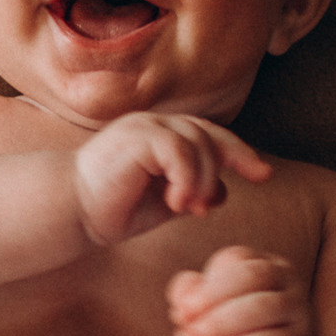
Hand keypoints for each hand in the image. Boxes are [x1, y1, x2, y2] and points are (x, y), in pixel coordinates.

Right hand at [74, 114, 269, 248]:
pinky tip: (177, 202)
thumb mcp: (162, 204)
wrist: (71, 212)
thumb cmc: (110, 210)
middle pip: (210, 134)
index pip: (209, 134)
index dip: (240, 152)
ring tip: (189, 208)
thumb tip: (224, 193)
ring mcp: (145, 126)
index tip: (263, 175)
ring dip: (202, 180)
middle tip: (212, 205)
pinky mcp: (138, 136)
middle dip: (229, 164)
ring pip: (198, 142)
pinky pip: (180, 150)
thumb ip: (192, 193)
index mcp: (159, 135)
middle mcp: (153, 123)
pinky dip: (188, 178)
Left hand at [169, 245, 320, 335]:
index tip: (180, 312)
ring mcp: (302, 317)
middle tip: (182, 322)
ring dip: (219, 325)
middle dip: (212, 297)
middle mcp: (291, 286)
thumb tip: (181, 294)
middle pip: (253, 275)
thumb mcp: (212, 316)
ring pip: (263, 308)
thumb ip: (191, 297)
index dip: (204, 285)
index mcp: (268, 268)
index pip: (236, 260)